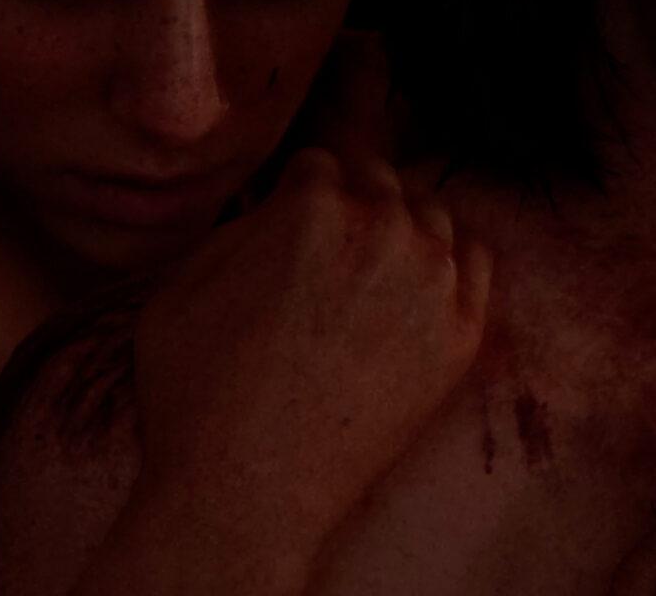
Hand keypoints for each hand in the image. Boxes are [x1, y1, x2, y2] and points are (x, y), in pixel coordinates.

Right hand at [130, 147, 491, 541]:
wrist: (246, 493)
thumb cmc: (198, 395)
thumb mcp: (180, 285)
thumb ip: (238, 225)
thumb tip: (276, 204)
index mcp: (313, 206)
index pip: (319, 163)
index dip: (298, 189)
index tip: (292, 216)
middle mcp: (383, 230)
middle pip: (379, 180)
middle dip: (351, 201)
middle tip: (328, 243)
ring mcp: (432, 283)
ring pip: (430, 215)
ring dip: (402, 226)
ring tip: (371, 264)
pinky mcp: (461, 336)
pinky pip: (475, 264)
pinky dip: (449, 263)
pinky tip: (418, 284)